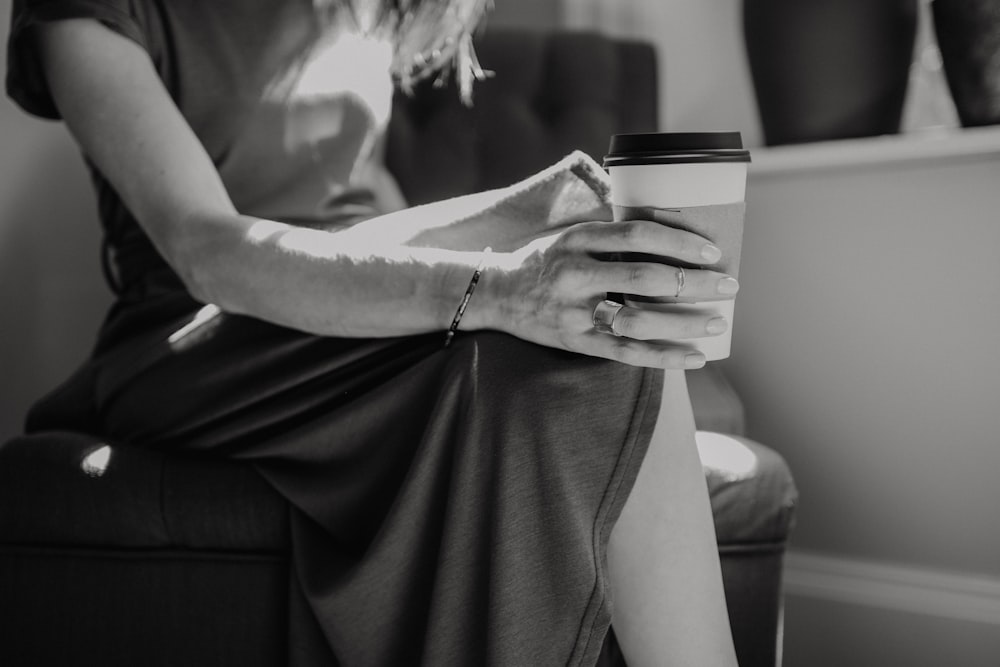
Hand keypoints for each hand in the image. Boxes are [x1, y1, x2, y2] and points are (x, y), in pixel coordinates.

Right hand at [479, 215, 739, 368]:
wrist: (495, 293)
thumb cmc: (546, 261)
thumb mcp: (572, 236)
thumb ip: (613, 237)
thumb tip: (676, 233)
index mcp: (578, 239)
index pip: (638, 234)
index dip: (680, 242)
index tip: (712, 252)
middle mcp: (574, 274)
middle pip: (645, 278)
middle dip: (694, 283)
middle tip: (729, 286)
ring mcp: (574, 311)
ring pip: (638, 320)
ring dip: (684, 323)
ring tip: (717, 322)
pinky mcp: (575, 341)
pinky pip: (626, 353)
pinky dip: (664, 357)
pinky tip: (694, 358)